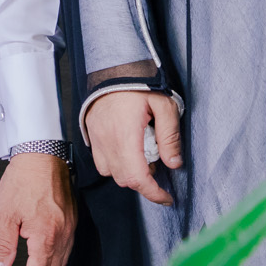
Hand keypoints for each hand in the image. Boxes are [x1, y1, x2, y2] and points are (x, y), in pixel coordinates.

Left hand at [0, 153, 75, 265]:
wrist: (42, 153)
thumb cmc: (24, 179)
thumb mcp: (5, 214)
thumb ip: (3, 246)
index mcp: (47, 236)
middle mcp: (63, 234)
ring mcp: (69, 227)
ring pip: (59, 262)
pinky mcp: (69, 219)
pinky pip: (63, 249)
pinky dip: (49, 260)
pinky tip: (34, 257)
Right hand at [82, 90, 181, 206]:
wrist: (112, 67)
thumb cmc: (138, 82)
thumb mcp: (164, 104)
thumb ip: (170, 136)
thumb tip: (174, 163)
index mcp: (126, 135)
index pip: (137, 177)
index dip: (153, 193)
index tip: (166, 197)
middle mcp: (108, 141)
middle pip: (125, 179)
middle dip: (144, 181)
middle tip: (159, 165)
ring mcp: (97, 140)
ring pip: (112, 173)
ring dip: (129, 173)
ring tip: (144, 155)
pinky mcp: (91, 136)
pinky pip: (102, 162)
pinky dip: (116, 164)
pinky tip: (128, 150)